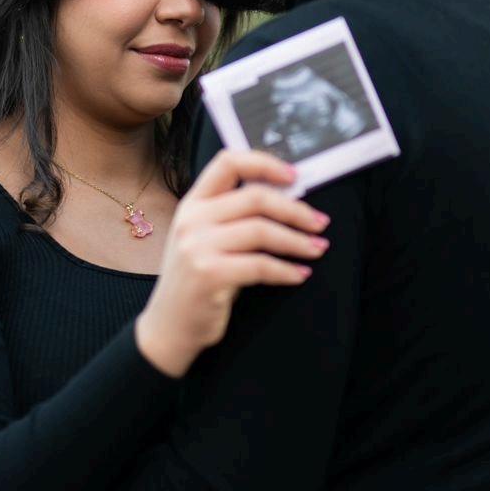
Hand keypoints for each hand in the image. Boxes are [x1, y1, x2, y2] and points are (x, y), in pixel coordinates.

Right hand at [135, 149, 330, 377]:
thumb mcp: (205, 240)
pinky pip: (260, 265)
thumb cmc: (197, 282)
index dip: (265, 163)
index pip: (229, 162)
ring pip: (261, 230)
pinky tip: (299, 275)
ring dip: (297, 241)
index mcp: (193, 204)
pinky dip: (286, 270)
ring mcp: (197, 247)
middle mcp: (192, 219)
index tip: (294, 177)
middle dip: (295, 210)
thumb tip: (288, 201)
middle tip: (320, 223)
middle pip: (255, 197)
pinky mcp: (209, 275)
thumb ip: (233, 217)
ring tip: (317, 249)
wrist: (169, 327)